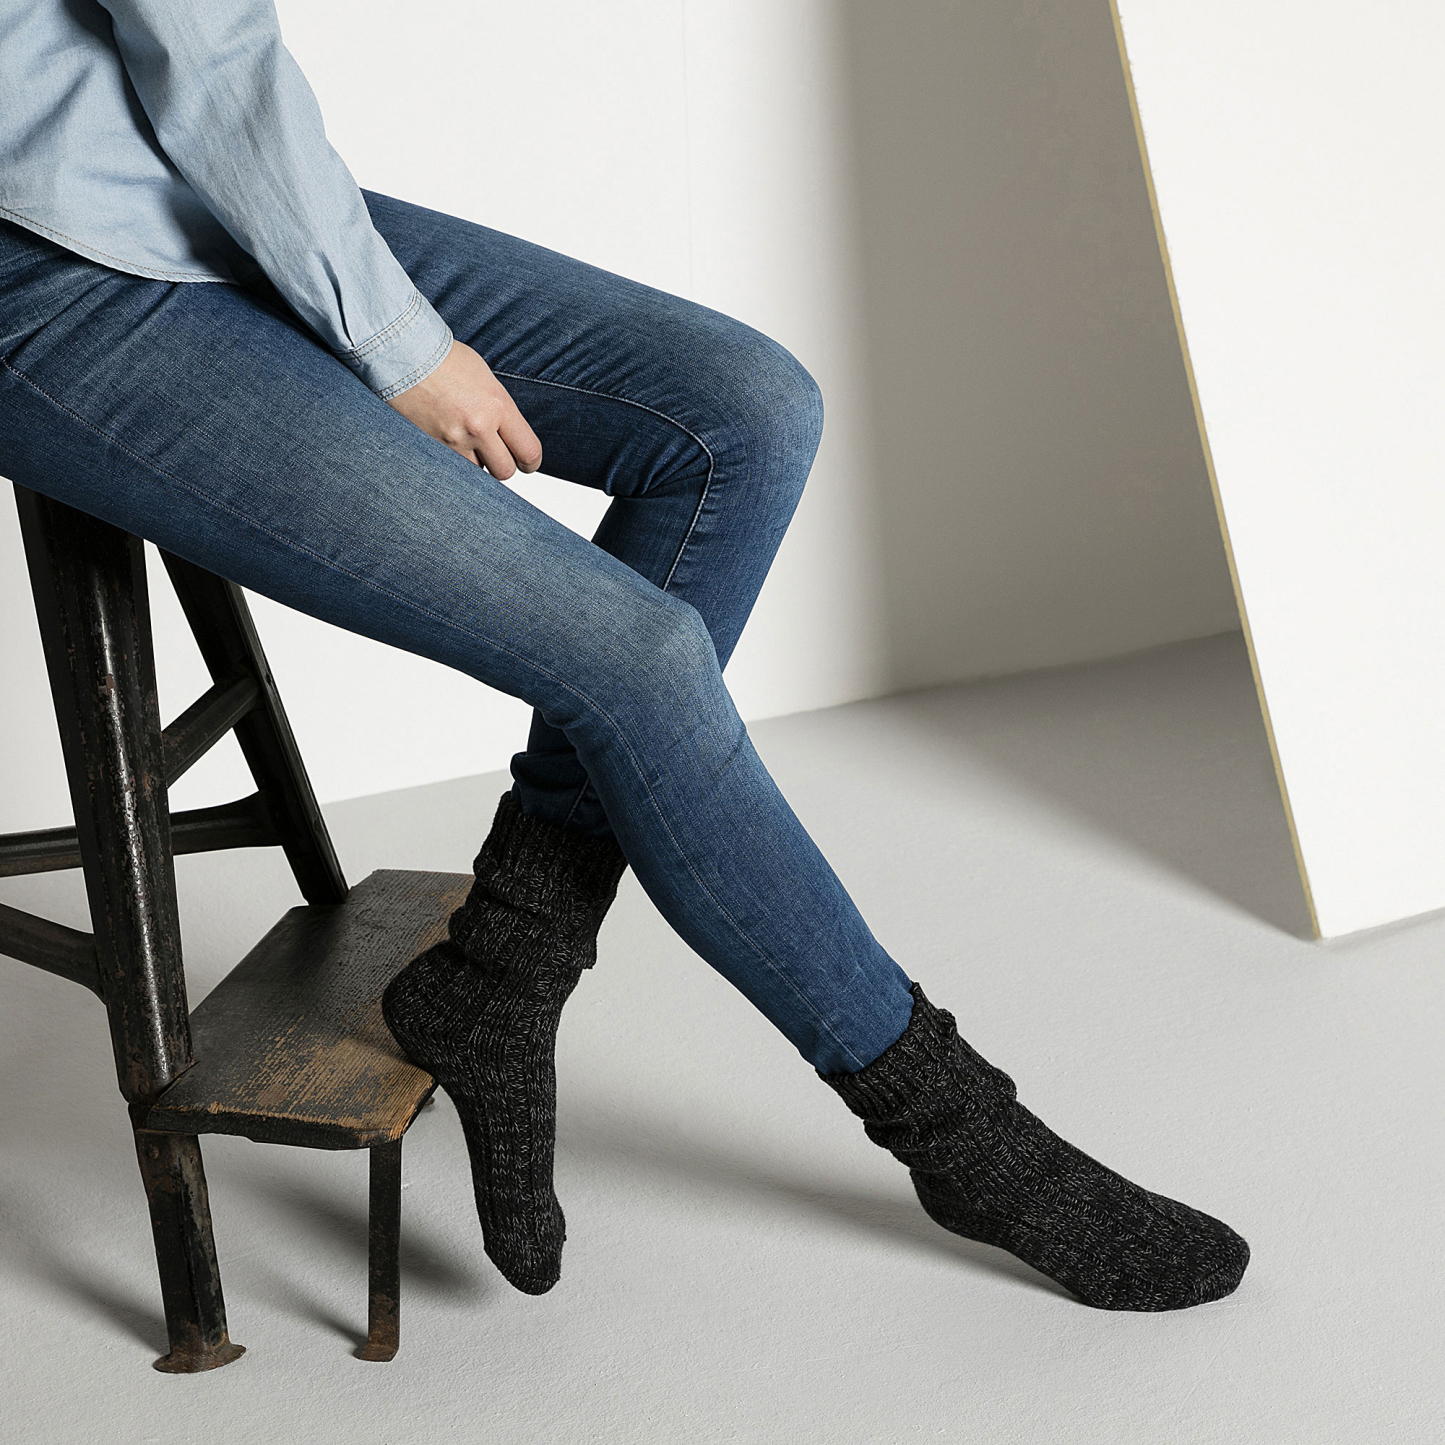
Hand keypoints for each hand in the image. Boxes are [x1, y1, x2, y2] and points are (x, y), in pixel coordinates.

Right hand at [386, 340, 541, 477]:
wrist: (401, 352)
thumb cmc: (442, 358)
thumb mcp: (484, 378)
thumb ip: (499, 409)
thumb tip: (509, 434)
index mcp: (497, 405)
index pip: (529, 451)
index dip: (530, 462)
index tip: (526, 463)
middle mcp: (478, 426)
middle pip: (505, 471)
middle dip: (501, 465)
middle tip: (494, 456)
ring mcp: (452, 440)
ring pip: (475, 474)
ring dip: (473, 464)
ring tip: (463, 441)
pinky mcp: (429, 447)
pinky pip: (449, 467)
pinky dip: (450, 461)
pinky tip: (445, 441)